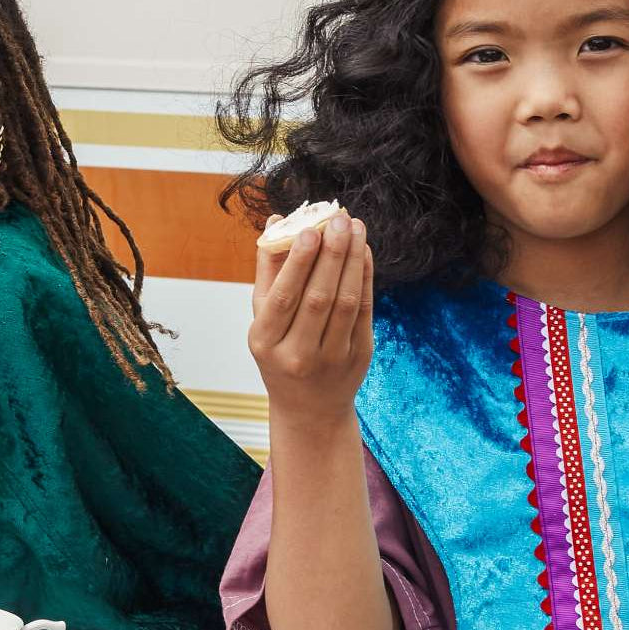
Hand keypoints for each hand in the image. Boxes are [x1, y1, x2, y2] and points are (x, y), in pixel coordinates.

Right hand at [249, 212, 372, 427]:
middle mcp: (298, 355)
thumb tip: (278, 222)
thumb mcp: (263, 321)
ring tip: (355, 228)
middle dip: (331, 255)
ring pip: (345, 303)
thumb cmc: (281, 354)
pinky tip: (364, 252)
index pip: (284, 298)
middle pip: (319, 298)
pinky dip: (365, 278)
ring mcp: (331, 359)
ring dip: (353, 261)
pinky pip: (364, 311)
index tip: (310, 230)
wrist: (309, 409)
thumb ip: (268, 272)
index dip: (299, 263)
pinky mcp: (358, 357)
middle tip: (339, 220)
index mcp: (266, 342)